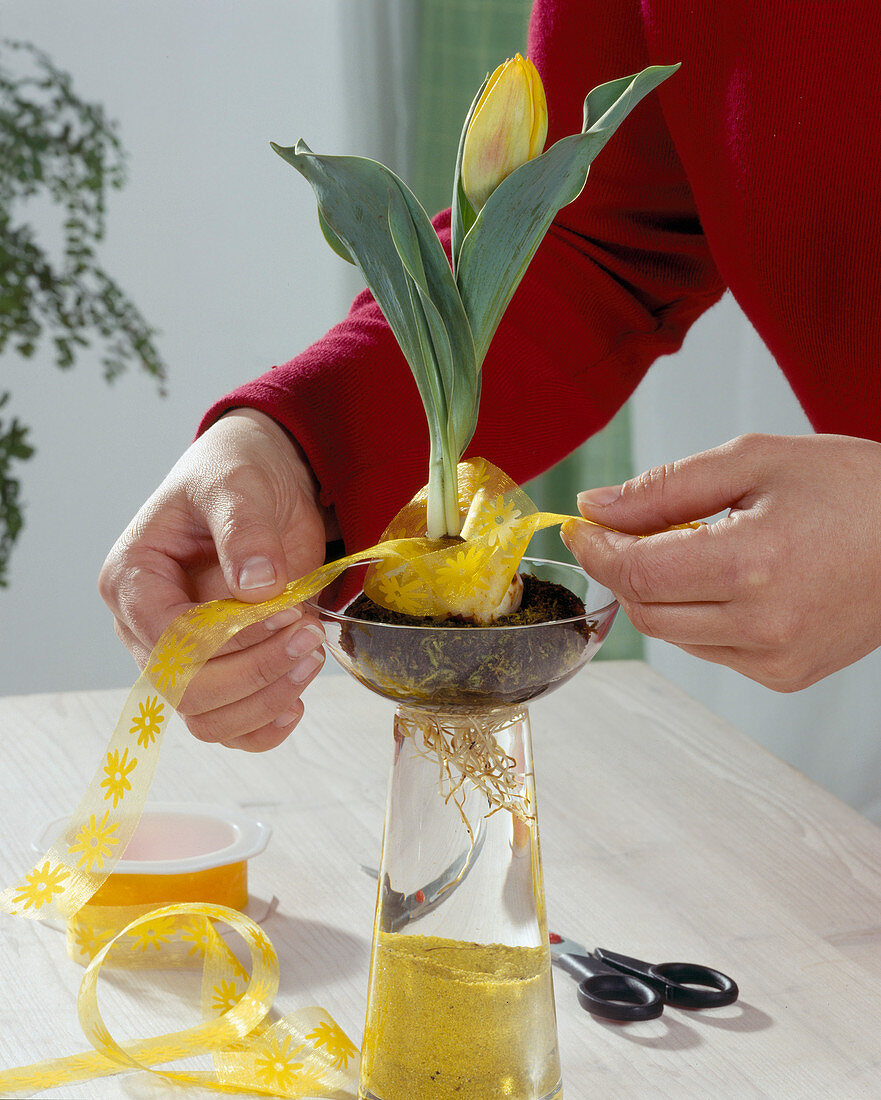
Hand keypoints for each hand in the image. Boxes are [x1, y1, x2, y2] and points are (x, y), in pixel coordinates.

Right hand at [99, 408, 336, 749]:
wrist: (266, 481)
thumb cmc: (236, 474)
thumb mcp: (238, 484)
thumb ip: (244, 530)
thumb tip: (257, 586)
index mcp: (134, 580)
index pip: (168, 641)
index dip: (230, 642)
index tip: (286, 613)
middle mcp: (147, 628)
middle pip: (186, 691)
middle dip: (255, 674)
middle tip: (309, 637)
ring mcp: (181, 657)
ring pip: (208, 720)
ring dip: (266, 700)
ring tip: (311, 654)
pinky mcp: (218, 672)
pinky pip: (232, 726)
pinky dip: (265, 725)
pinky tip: (297, 699)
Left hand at [561, 433, 880, 690]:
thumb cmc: (854, 489)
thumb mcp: (755, 460)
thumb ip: (665, 488)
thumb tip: (596, 508)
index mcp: (753, 565)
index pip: (636, 573)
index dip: (597, 549)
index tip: (581, 524)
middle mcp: (763, 625)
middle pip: (645, 610)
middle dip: (624, 568)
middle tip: (626, 529)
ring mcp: (776, 658)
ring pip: (673, 632)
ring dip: (661, 591)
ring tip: (697, 545)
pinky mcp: (786, 674)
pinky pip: (710, 647)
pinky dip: (698, 613)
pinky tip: (730, 578)